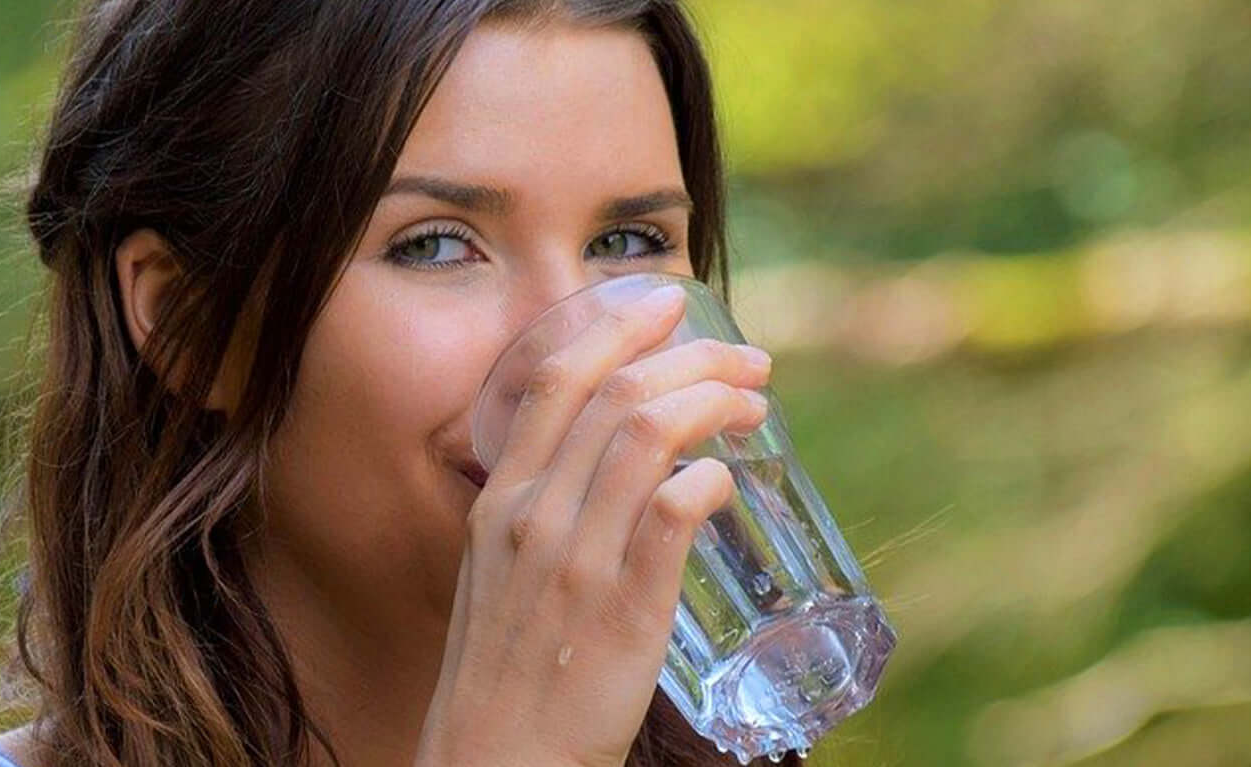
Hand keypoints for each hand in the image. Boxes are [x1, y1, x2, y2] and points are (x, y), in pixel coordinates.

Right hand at [415, 285, 771, 766]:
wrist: (494, 760)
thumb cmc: (505, 675)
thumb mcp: (496, 577)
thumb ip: (541, 521)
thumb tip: (621, 479)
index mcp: (498, 502)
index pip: (555, 378)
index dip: (616, 325)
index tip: (665, 303)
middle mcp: (532, 518)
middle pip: (618, 394)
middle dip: (696, 359)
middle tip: (747, 361)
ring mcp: (577, 561)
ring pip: (650, 436)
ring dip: (715, 405)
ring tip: (756, 407)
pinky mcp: (624, 609)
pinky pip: (675, 513)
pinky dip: (710, 480)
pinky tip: (728, 482)